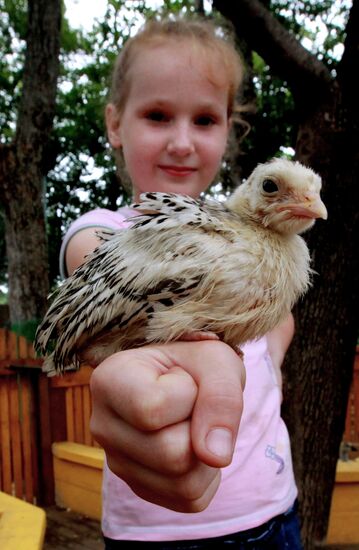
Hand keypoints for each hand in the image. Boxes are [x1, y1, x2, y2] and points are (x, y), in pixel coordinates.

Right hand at [90, 340, 244, 512]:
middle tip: (192, 402)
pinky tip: (193, 444)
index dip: (187, 394)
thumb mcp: (216, 360)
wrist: (188, 377)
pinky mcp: (139, 488)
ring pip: (182, 485)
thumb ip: (221, 397)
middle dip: (201, 427)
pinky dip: (206, 475)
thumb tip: (216, 457)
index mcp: (109, 381)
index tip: (182, 376)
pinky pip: (189, 501)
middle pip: (171, 454)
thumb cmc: (196, 363)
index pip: (153, 410)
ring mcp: (117, 462)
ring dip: (208, 455)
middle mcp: (102, 426)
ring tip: (192, 422)